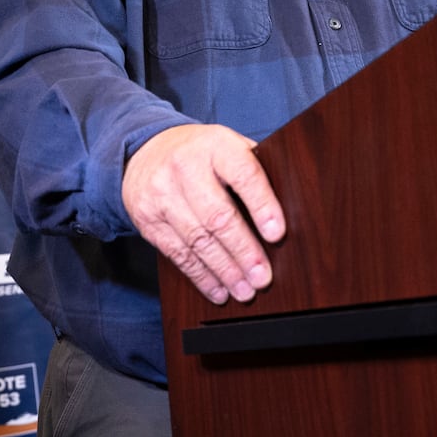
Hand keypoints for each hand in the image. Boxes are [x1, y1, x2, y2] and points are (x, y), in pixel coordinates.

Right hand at [122, 124, 284, 304]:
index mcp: (216, 145)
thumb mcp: (228, 146)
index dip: (262, 205)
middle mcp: (185, 167)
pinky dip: (201, 276)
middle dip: (244, 251)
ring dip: (224, 271)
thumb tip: (290, 209)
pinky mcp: (147, 220)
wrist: (146, 152)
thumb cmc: (203, 154)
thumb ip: (253, 169)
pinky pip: (177, 254)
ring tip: (245, 290)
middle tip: (263, 278)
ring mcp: (162, 194)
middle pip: (218, 216)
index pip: (243, 174)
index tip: (277, 234)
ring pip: (197, 240)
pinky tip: (218, 289)